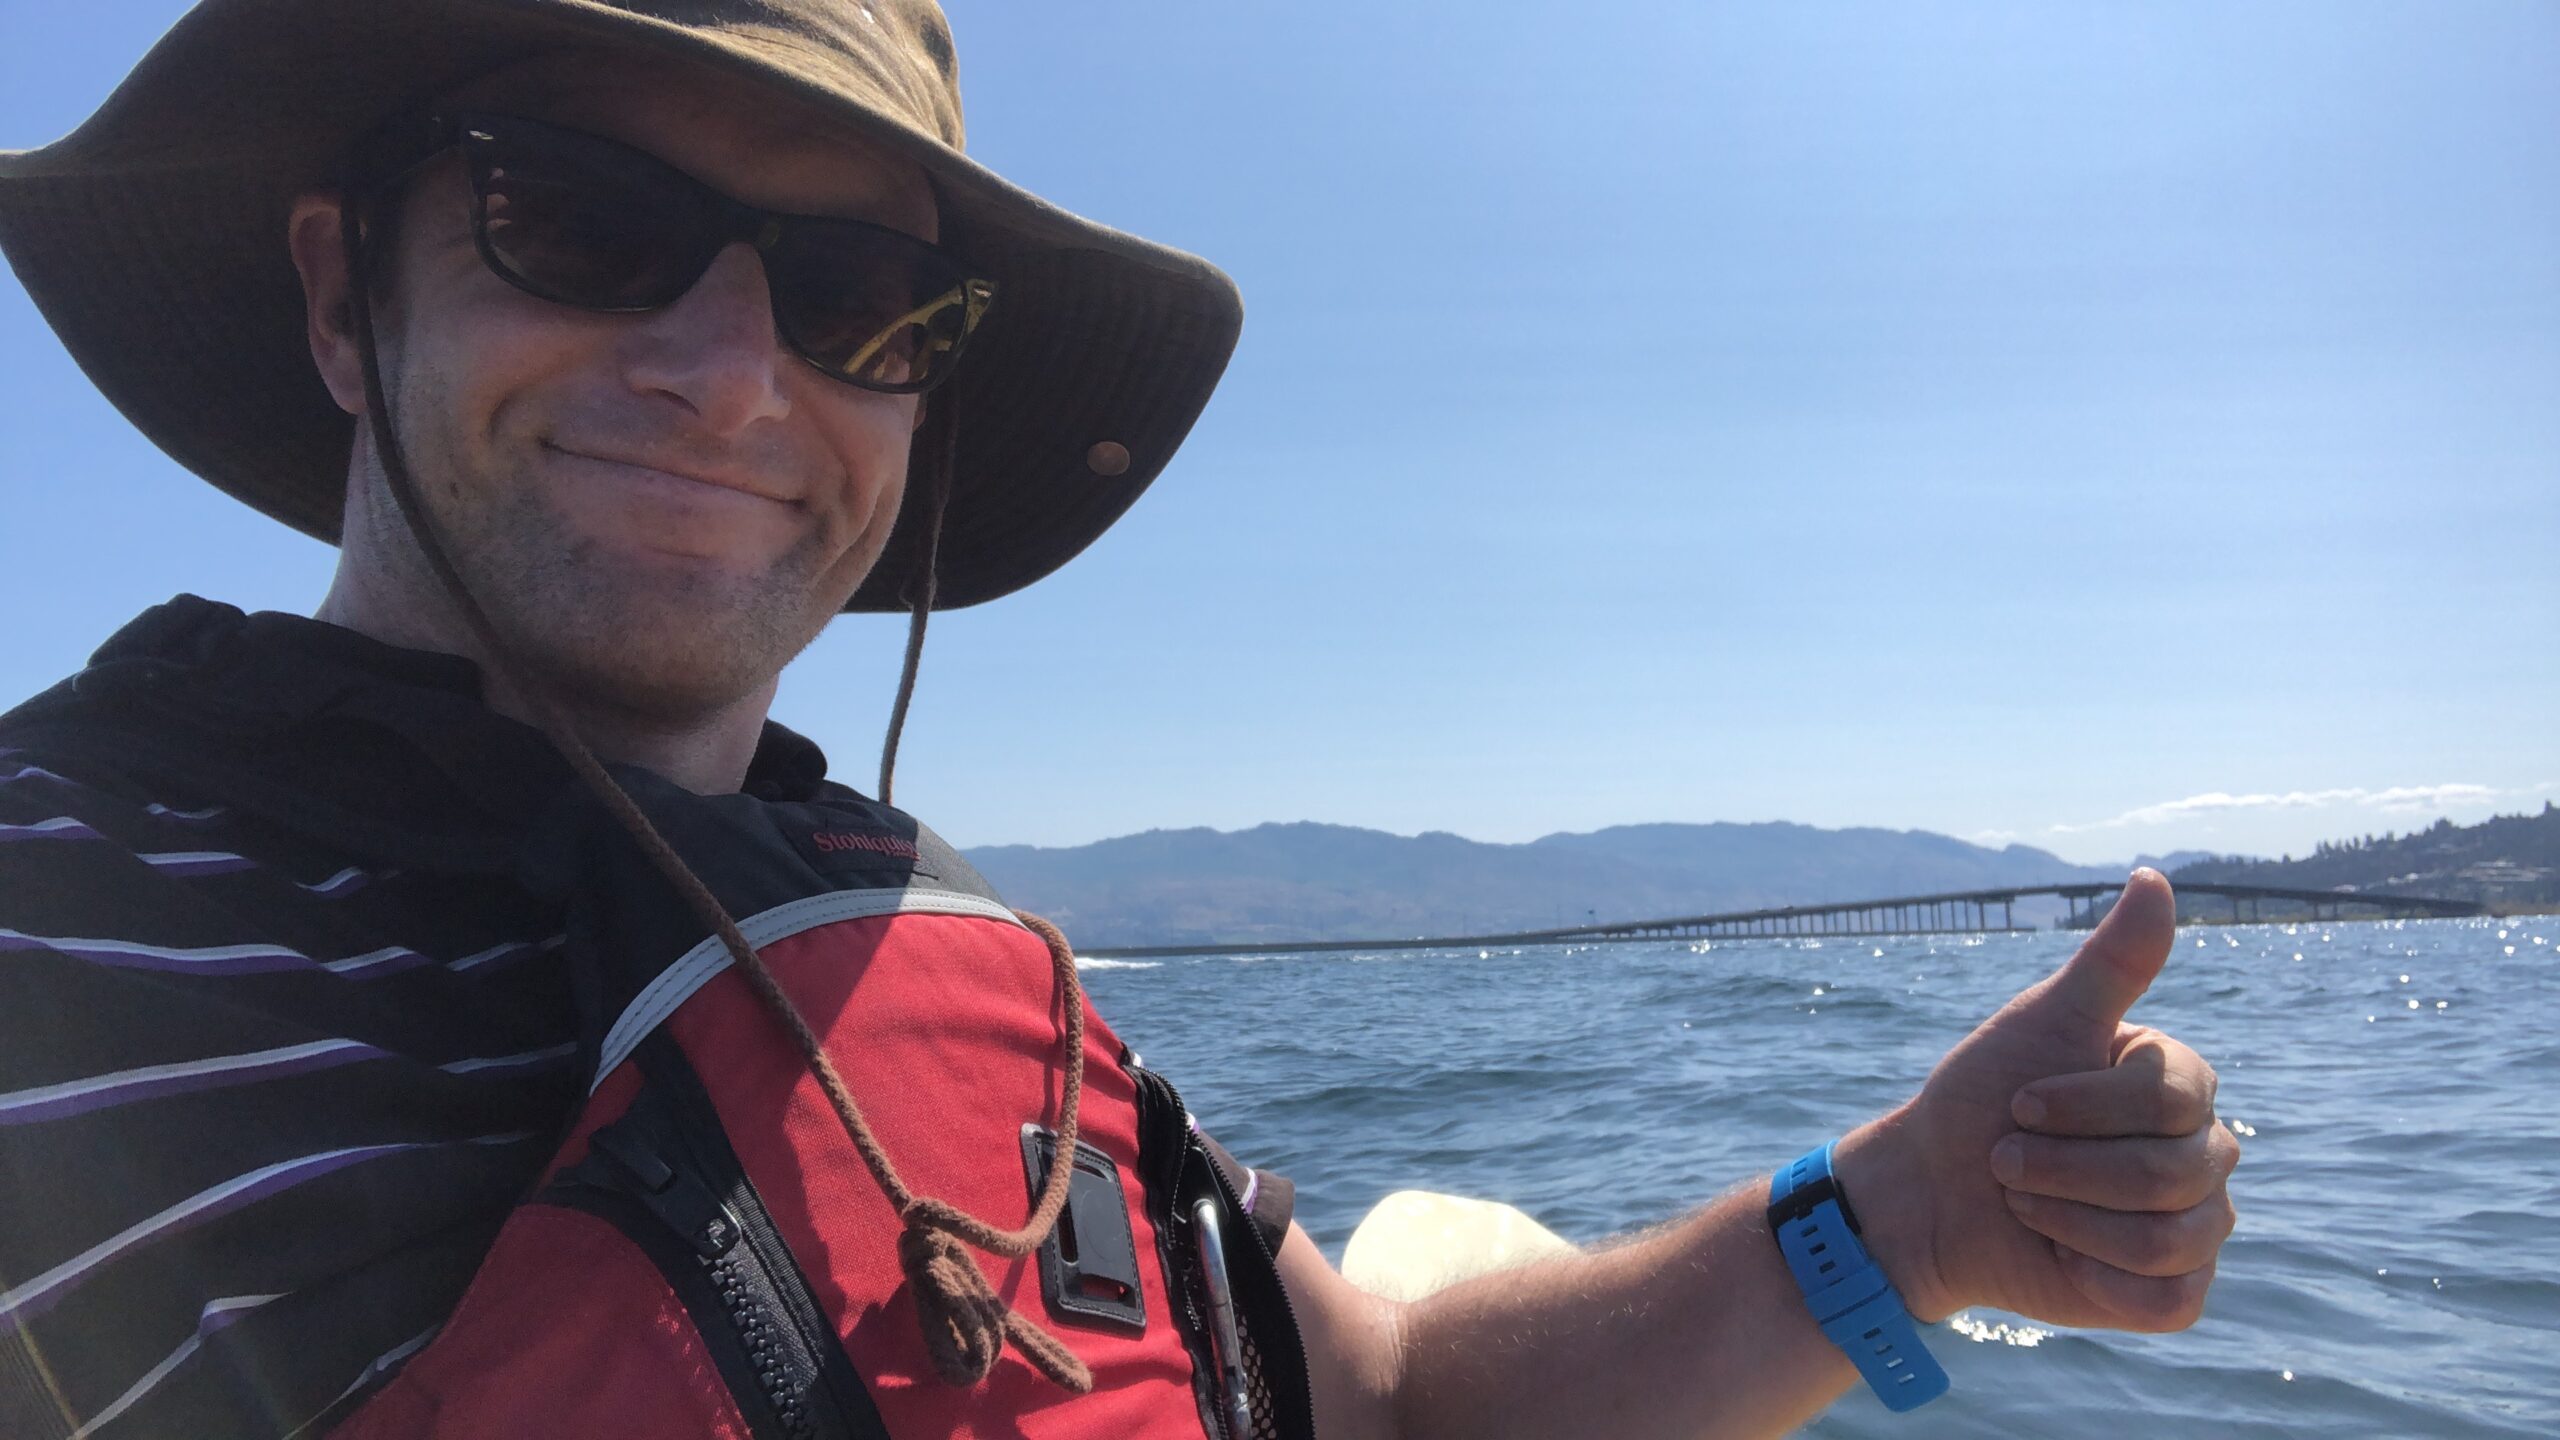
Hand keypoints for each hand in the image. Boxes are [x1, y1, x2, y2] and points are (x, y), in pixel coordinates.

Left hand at [1836, 869, 2239, 1330]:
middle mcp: (2205, 1154)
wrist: (1931, 1191)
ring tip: (2023, 1200)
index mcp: (2181, 1085)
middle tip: (2007, 1160)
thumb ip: (2110, 961)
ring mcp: (2197, 1226)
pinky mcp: (2173, 1292)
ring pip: (2166, 1237)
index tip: (2017, 1102)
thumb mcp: (2040, 1022)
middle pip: (2170, 1172)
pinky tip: (2059, 1254)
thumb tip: (2154, 877)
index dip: (2079, 1107)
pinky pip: (2167, 1296)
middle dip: (2062, 1166)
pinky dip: (2095, 1276)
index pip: (2170, 1099)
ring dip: (2066, 1217)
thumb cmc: (1983, 1099)